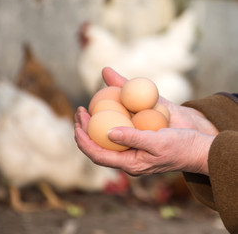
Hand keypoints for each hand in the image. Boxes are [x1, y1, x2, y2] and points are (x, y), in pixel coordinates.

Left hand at [74, 67, 217, 175]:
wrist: (198, 150)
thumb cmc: (182, 146)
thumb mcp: (159, 141)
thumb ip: (134, 138)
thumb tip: (109, 132)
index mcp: (130, 164)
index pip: (98, 155)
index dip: (84, 140)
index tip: (78, 123)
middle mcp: (128, 161)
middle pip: (97, 149)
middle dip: (84, 132)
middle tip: (79, 112)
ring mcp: (132, 155)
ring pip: (104, 143)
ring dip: (93, 128)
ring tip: (86, 112)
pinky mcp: (137, 147)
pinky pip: (115, 138)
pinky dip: (105, 126)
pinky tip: (105, 114)